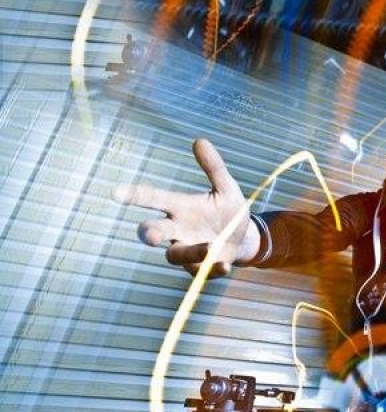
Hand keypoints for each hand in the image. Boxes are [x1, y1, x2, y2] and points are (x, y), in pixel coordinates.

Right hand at [114, 139, 257, 277]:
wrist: (244, 238)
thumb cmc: (228, 211)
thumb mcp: (226, 187)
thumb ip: (213, 167)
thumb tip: (200, 140)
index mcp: (179, 207)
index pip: (152, 198)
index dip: (134, 195)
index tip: (115, 192)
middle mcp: (177, 229)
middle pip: (152, 232)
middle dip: (150, 233)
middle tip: (150, 233)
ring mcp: (186, 251)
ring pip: (175, 255)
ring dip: (191, 251)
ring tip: (211, 246)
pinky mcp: (199, 268)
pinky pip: (201, 271)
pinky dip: (213, 268)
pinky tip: (225, 264)